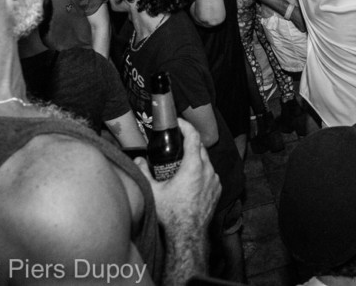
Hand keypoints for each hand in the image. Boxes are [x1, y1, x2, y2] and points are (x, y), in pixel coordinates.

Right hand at [133, 119, 219, 245]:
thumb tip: (137, 160)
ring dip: (195, 158)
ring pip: (206, 161)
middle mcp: (208, 170)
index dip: (186, 126)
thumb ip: (143, 172)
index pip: (193, 136)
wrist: (187, 233)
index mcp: (193, 166)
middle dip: (189, 141)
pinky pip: (210, 174)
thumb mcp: (153, 191)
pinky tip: (190, 179)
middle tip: (176, 142)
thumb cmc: (171, 214)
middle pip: (200, 147)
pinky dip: (202, 171)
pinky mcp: (217, 189)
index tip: (178, 122)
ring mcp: (215, 180)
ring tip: (181, 162)